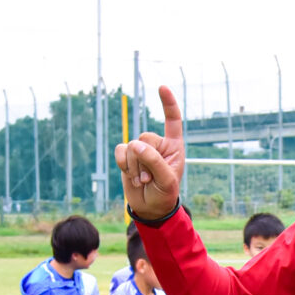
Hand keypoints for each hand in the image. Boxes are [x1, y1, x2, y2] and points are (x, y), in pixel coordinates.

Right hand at [116, 85, 185, 220]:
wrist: (149, 208)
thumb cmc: (164, 194)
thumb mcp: (165, 180)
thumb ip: (153, 160)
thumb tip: (135, 145)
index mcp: (174, 146)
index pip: (172, 120)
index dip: (167, 103)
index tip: (161, 87)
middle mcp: (158, 144)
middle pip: (145, 138)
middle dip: (144, 160)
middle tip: (149, 179)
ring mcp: (141, 149)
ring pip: (131, 146)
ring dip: (134, 167)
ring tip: (142, 180)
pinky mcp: (127, 156)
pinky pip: (120, 150)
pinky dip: (123, 164)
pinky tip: (130, 175)